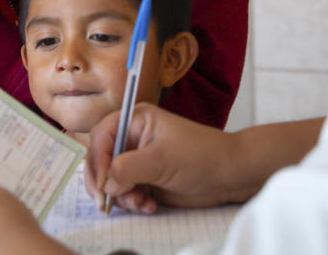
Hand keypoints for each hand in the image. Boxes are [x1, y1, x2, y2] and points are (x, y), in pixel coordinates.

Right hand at [85, 103, 239, 212]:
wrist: (229, 176)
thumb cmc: (200, 156)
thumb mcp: (161, 159)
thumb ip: (128, 168)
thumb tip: (106, 183)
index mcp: (134, 121)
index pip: (101, 136)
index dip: (98, 159)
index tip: (103, 182)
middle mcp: (132, 139)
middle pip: (101, 159)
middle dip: (104, 182)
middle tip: (106, 202)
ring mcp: (137, 161)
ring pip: (111, 180)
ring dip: (121, 196)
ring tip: (141, 203)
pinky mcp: (144, 180)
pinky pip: (125, 193)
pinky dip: (132, 202)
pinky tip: (149, 205)